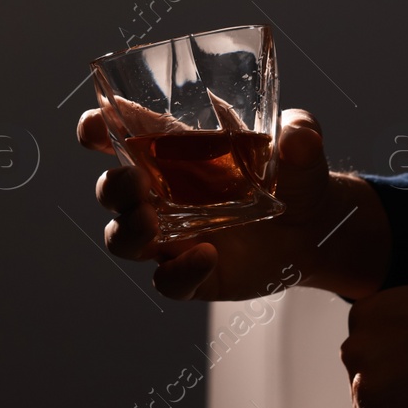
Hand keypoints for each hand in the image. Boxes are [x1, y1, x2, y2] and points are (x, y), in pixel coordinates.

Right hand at [77, 107, 390, 300]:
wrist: (316, 226)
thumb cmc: (294, 173)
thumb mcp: (301, 145)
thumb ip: (300, 134)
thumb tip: (298, 138)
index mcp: (177, 152)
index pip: (124, 135)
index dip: (98, 128)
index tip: (91, 126)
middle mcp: (164, 194)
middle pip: (114, 191)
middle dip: (113, 187)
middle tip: (133, 183)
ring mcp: (173, 237)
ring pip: (124, 239)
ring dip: (129, 233)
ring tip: (154, 226)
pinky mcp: (192, 273)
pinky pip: (168, 282)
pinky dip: (179, 274)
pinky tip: (206, 258)